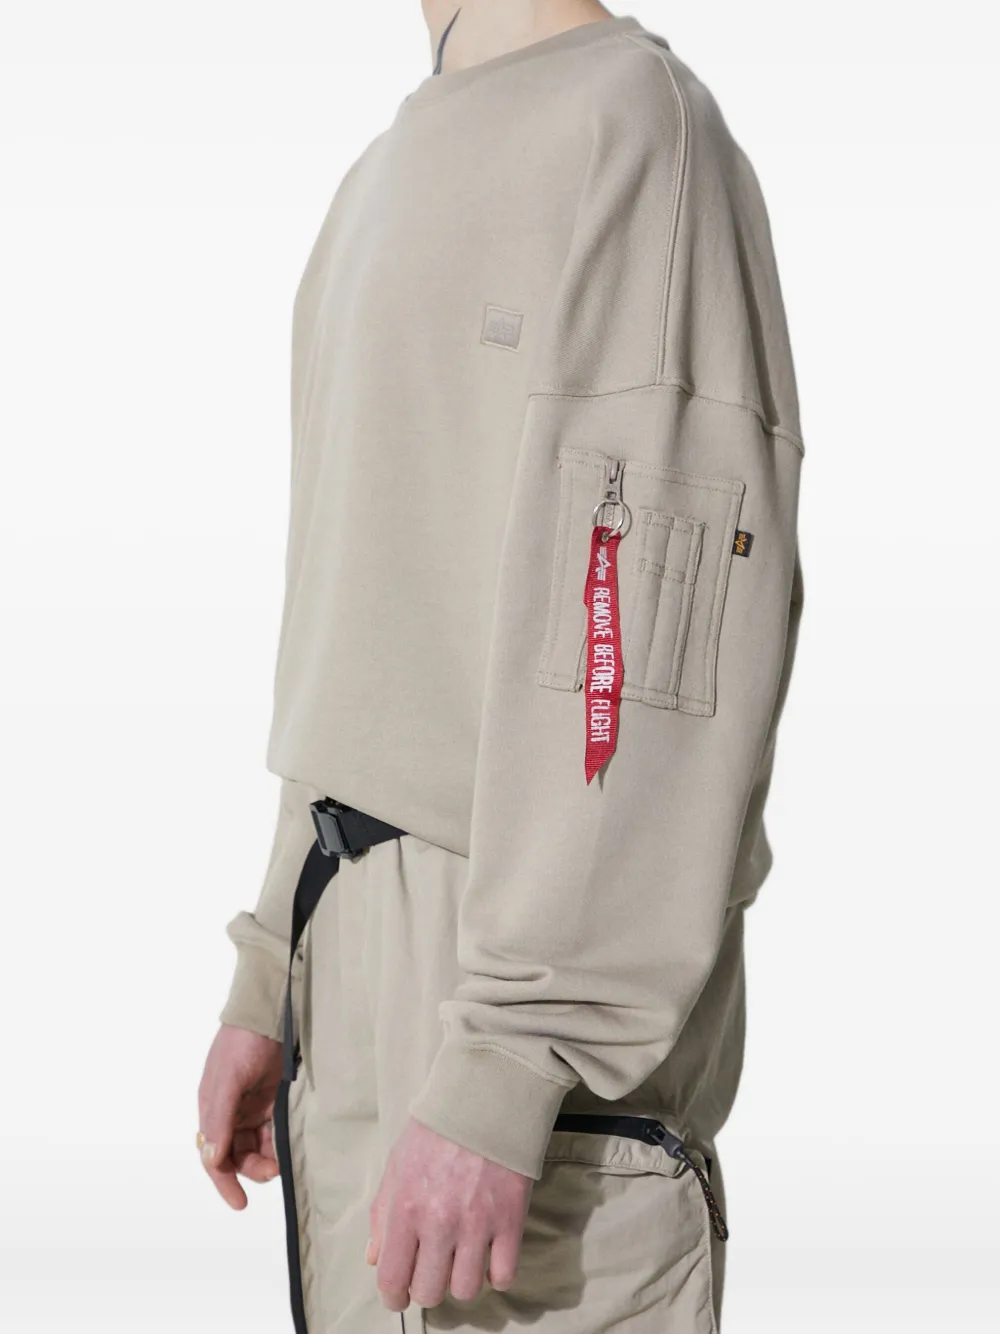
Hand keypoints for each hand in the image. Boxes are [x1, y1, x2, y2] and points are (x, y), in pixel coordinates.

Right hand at [197, 1024, 282, 1208]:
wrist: (270, 1013)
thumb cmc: (242, 1042)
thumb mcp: (228, 1079)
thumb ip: (219, 1118)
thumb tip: (211, 1158)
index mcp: (212, 1110)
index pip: (213, 1155)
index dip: (224, 1182)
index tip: (239, 1204)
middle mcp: (230, 1113)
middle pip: (237, 1155)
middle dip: (252, 1169)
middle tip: (274, 1170)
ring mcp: (253, 1107)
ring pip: (257, 1147)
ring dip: (268, 1158)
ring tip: (283, 1159)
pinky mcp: (274, 1100)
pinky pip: (274, 1131)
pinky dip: (280, 1142)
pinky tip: (289, 1144)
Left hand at [368, 1117, 531, 1310]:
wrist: (484, 1100)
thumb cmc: (435, 1132)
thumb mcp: (396, 1166)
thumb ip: (382, 1215)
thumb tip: (375, 1258)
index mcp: (405, 1209)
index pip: (392, 1280)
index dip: (393, 1298)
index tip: (399, 1296)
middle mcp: (439, 1222)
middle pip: (429, 1292)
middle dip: (427, 1287)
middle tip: (432, 1270)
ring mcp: (477, 1224)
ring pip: (466, 1290)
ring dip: (460, 1281)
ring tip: (460, 1260)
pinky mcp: (510, 1220)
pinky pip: (504, 1275)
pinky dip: (495, 1274)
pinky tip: (488, 1256)